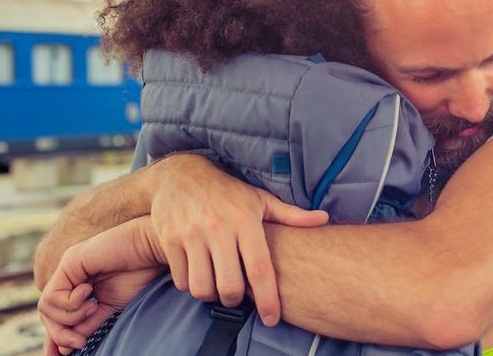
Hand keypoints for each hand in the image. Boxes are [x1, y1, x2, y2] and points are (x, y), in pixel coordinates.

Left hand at [38, 218, 163, 353]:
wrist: (152, 250)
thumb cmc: (140, 274)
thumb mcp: (110, 308)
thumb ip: (88, 323)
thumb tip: (66, 348)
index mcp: (78, 286)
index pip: (56, 314)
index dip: (56, 336)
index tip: (65, 354)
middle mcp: (69, 276)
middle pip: (47, 313)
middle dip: (60, 334)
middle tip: (81, 342)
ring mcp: (68, 268)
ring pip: (46, 307)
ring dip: (70, 317)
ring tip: (93, 308)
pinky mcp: (69, 262)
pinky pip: (53, 295)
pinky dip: (71, 303)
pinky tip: (90, 292)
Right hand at [148, 154, 328, 325]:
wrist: (180, 175)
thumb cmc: (228, 192)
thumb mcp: (260, 199)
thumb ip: (292, 215)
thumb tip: (324, 219)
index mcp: (245, 221)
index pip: (259, 268)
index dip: (268, 298)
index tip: (272, 318)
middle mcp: (218, 229)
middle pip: (229, 286)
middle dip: (236, 299)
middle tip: (238, 294)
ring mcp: (191, 235)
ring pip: (202, 288)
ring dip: (211, 294)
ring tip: (217, 284)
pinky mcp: (169, 240)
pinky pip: (181, 280)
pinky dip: (190, 285)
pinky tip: (199, 273)